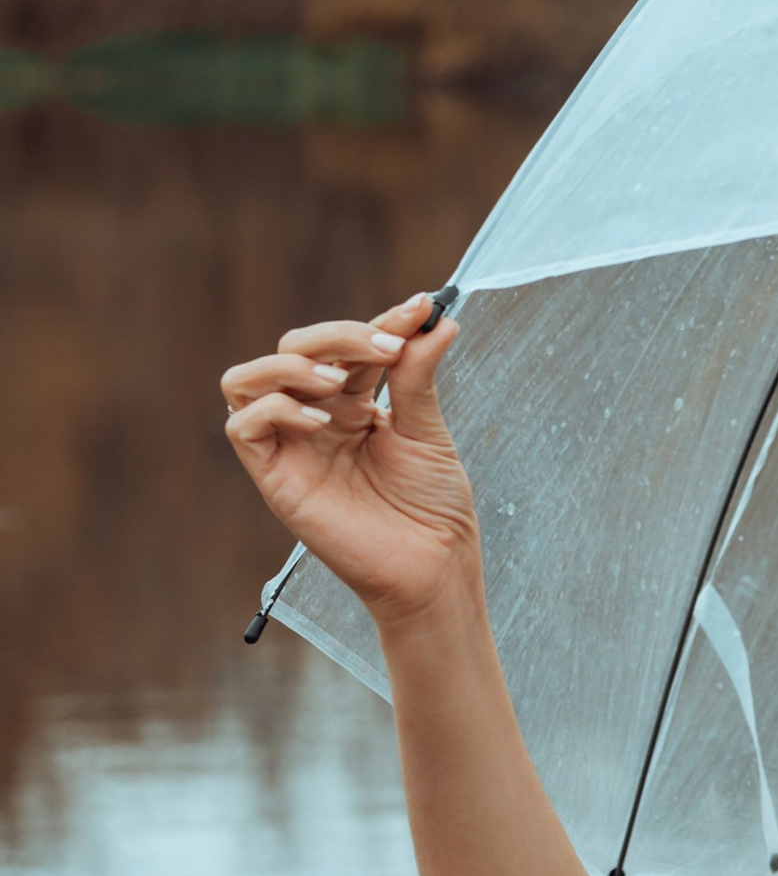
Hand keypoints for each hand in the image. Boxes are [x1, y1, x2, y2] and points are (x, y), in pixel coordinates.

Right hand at [221, 293, 477, 631]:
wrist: (432, 566)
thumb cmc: (432, 506)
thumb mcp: (427, 430)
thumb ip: (417, 374)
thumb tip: (437, 318)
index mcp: (354, 404)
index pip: (347, 345)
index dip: (380, 321)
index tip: (421, 309)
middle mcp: (315, 418)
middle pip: (293, 349)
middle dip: (336, 335)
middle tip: (385, 347)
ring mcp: (291, 446)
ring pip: (247, 379)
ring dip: (290, 365)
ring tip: (339, 382)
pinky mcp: (274, 478)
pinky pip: (242, 426)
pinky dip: (274, 407)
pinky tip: (319, 419)